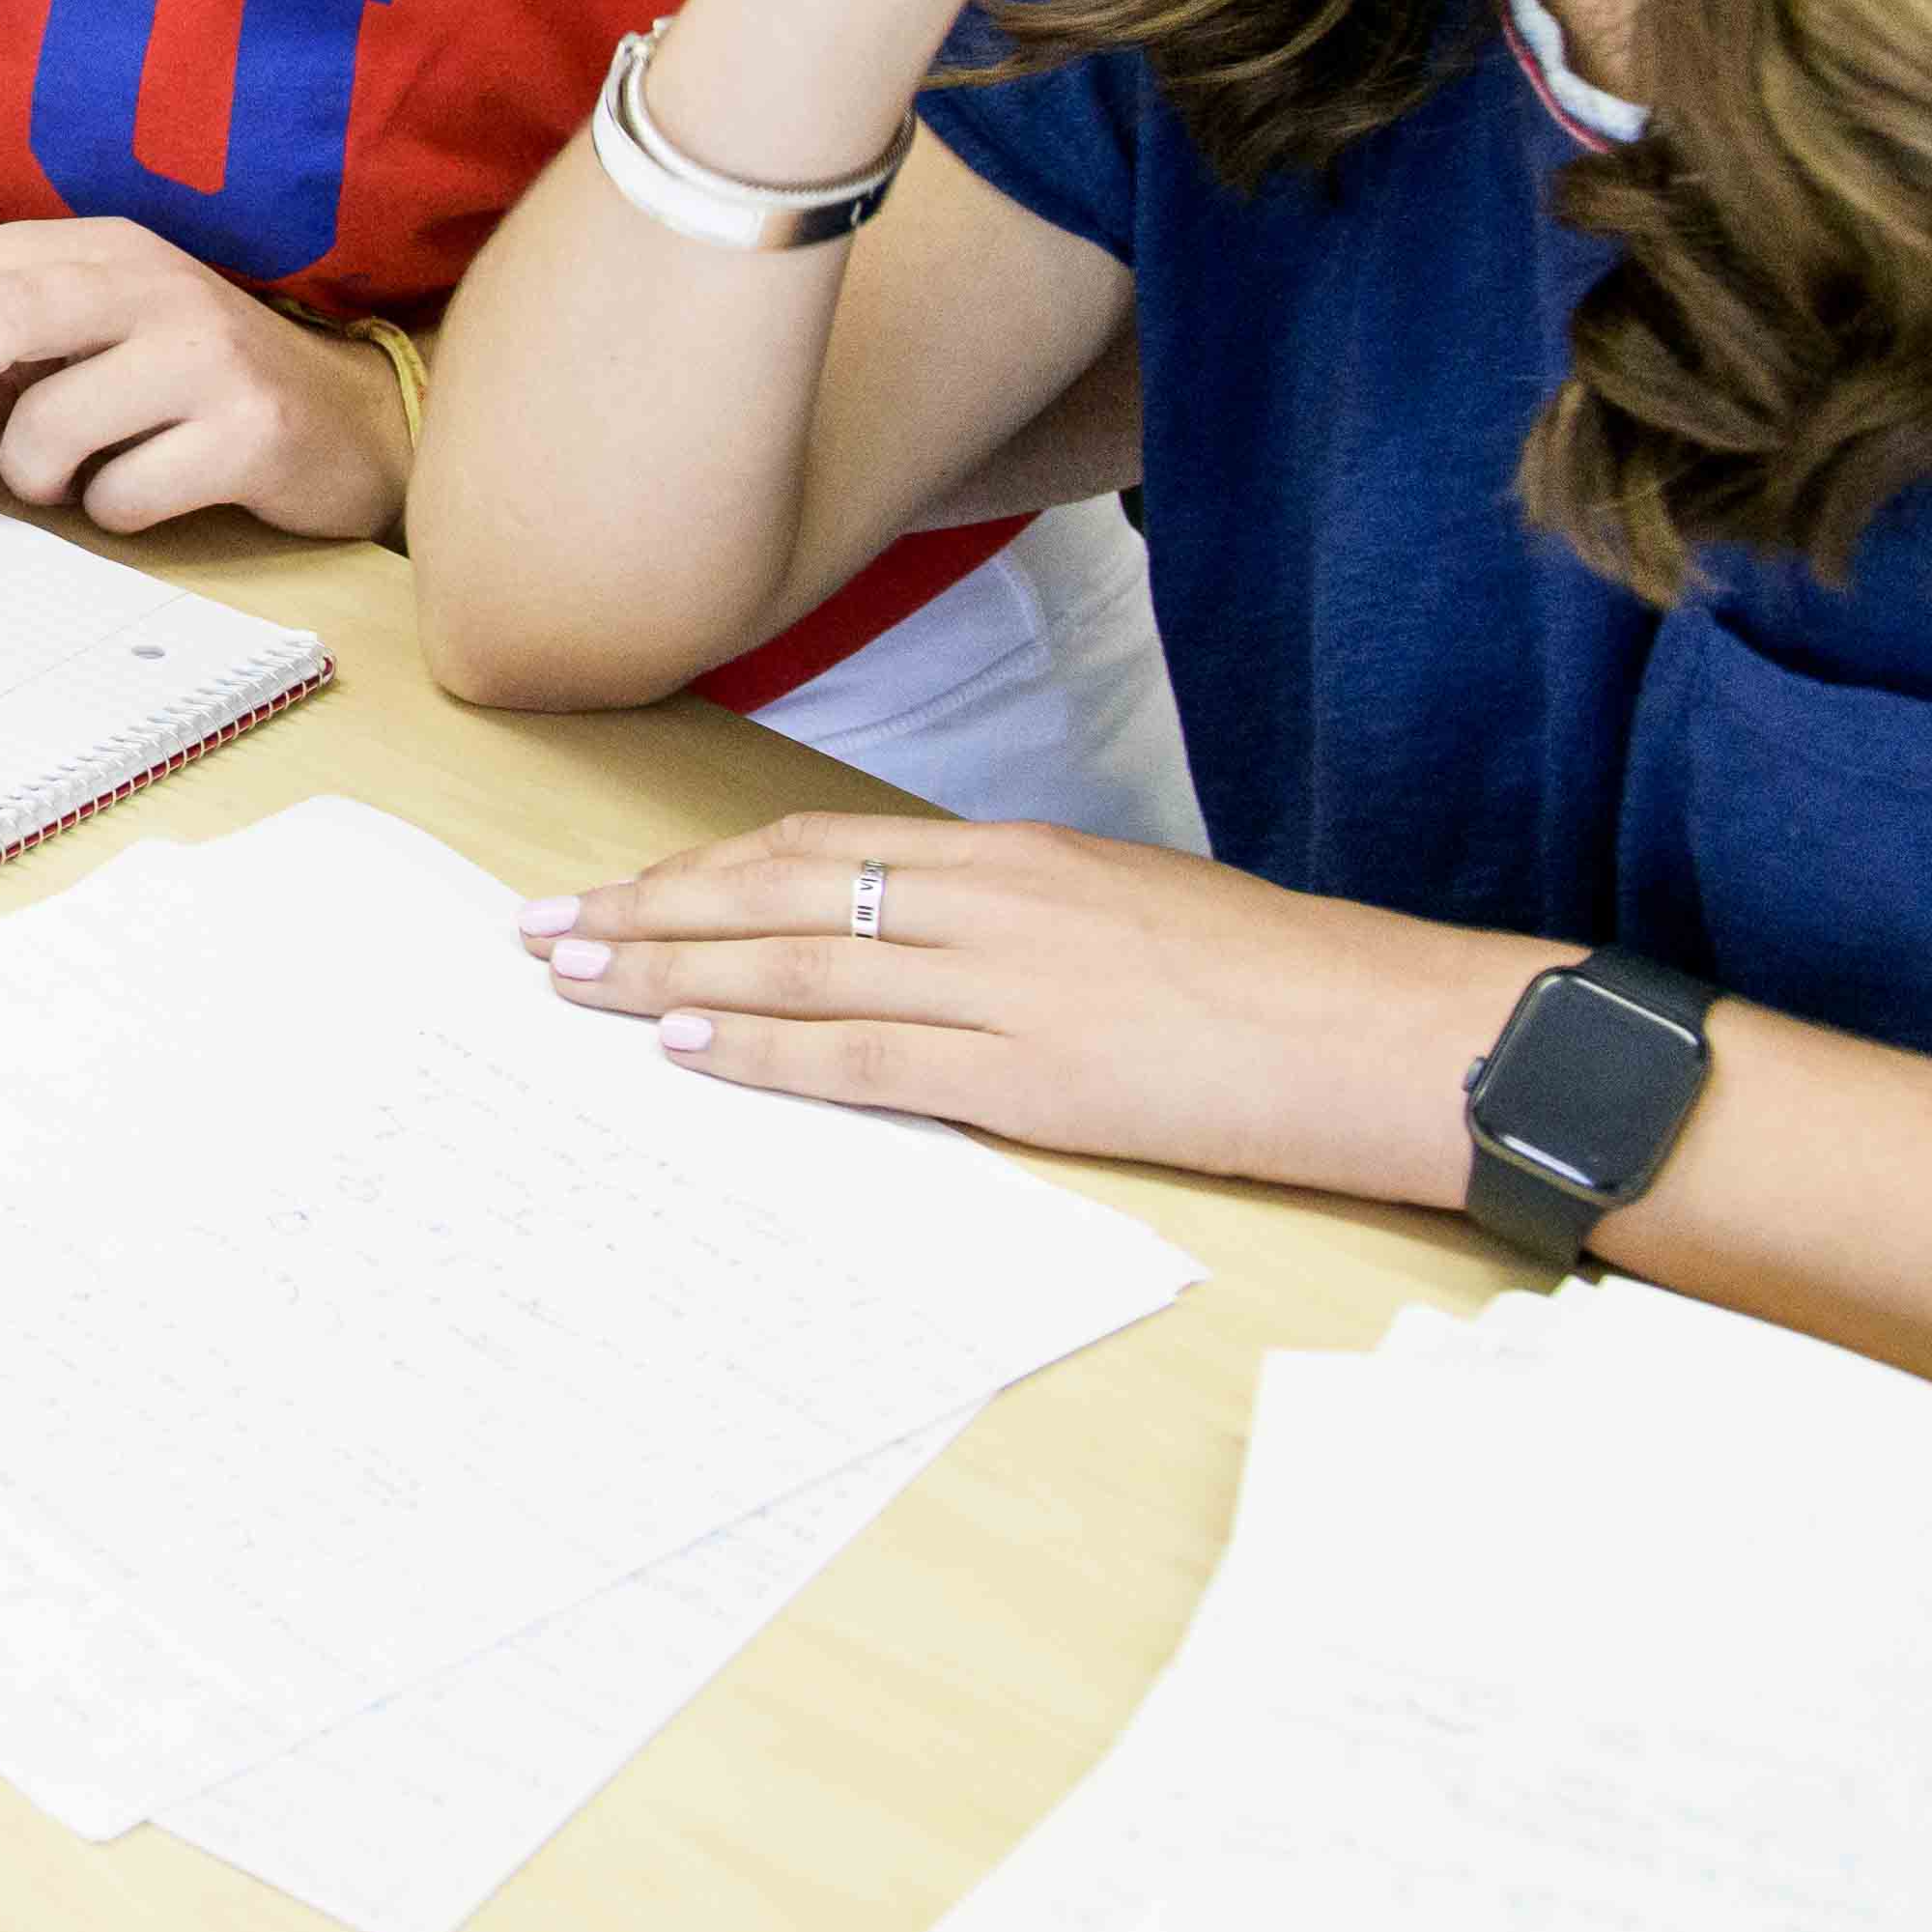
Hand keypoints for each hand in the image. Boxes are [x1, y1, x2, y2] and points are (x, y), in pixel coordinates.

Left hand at [0, 222, 412, 537]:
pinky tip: (143, 494)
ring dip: (28, 473)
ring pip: (53, 421)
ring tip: (63, 479)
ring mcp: (209, 358)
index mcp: (111, 248)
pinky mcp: (250, 435)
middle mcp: (159, 286)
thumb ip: (8, 360)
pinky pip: (125, 493)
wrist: (350, 421)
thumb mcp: (103, 338)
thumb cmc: (196, 384)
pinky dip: (107, 511)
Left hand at [517, 811, 1551, 1204]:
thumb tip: (901, 939)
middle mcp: (991, 903)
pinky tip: (690, 1053)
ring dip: (674, 982)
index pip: (811, 850)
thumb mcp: (1119, 903)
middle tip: (543, 937)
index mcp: (1010, 854)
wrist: (1387, 1032)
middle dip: (648, 918)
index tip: (614, 891)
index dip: (699, 873)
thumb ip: (1004, 914)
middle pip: (776, 900)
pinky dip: (768, 1056)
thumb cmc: (1267, 974)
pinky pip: (867, 1063)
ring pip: (797, 975)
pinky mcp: (1034, 1081)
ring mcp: (1008, 990)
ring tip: (580, 987)